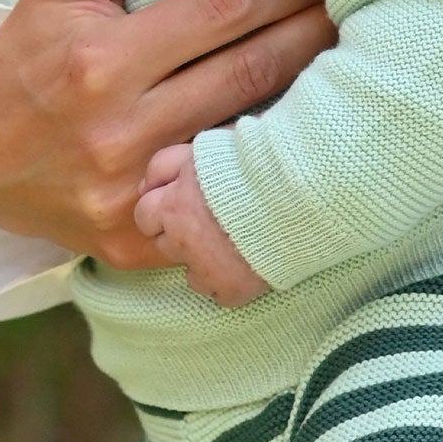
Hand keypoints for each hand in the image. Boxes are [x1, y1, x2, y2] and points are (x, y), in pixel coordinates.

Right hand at [0, 0, 334, 270]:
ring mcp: (131, 196)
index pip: (224, 10)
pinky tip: (307, 140)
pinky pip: (223, 202)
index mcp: (99, 62)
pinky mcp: (140, 245)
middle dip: (311, 33)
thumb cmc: (30, 54)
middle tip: (356, 7)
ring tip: (352, 63)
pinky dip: (267, 170)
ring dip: (309, 98)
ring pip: (250, 138)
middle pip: (251, 71)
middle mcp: (118, 132)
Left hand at [134, 144, 269, 305]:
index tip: (184, 205)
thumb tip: (144, 187)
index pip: (145, 216)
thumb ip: (165, 165)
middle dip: (181, 235)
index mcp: (172, 205)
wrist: (298, 188)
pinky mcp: (232, 288)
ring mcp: (206, 268)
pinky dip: (231, 283)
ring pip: (190, 275)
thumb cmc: (253, 161)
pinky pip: (219, 295)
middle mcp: (182, 240)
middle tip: (213, 223)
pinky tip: (248, 264)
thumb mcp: (201, 147)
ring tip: (234, 243)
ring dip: (204, 262)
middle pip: (165, 245)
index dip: (163, 210)